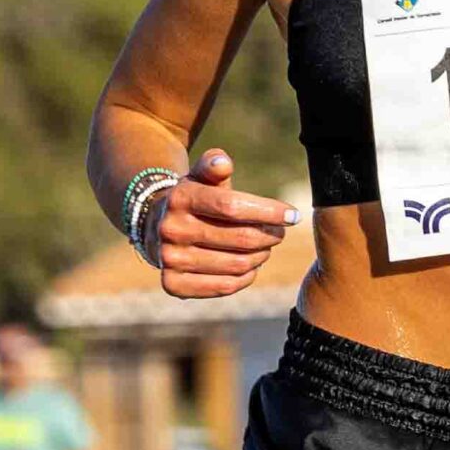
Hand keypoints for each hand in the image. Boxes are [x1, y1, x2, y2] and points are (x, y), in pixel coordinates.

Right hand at [148, 150, 298, 298]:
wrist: (156, 226)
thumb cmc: (194, 198)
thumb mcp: (200, 177)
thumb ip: (213, 166)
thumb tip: (222, 163)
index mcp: (180, 198)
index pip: (232, 206)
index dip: (269, 211)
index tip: (293, 215)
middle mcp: (171, 229)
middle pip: (240, 238)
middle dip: (269, 236)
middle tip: (278, 233)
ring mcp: (170, 259)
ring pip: (237, 264)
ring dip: (261, 256)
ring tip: (265, 247)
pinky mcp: (173, 285)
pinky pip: (225, 286)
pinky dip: (247, 277)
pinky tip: (251, 266)